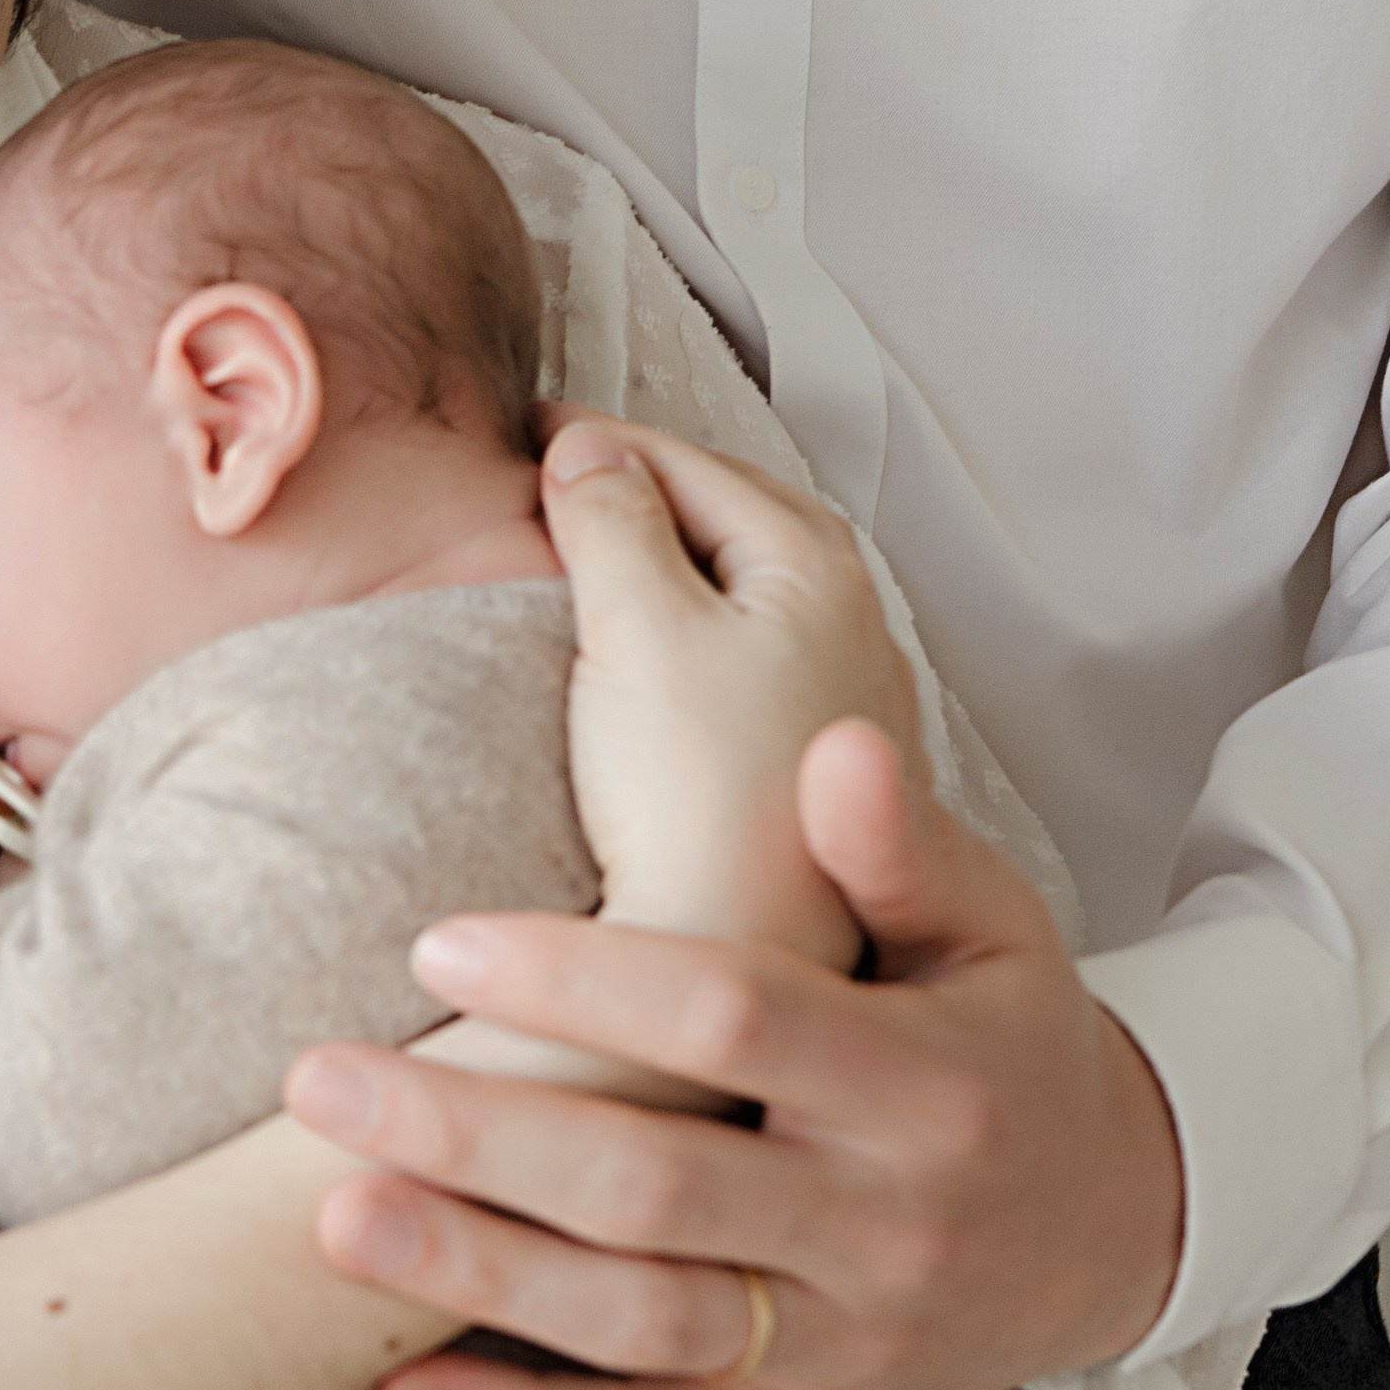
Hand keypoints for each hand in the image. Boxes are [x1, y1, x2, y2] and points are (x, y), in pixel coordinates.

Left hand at [280, 437, 1183, 1389]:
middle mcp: (886, 1228)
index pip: (735, 1021)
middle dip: (479, 1137)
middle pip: (657, 1187)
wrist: (1120, 1231)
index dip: (587, 984)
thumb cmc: (1006, 1041)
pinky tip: (400, 1384)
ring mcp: (847, 1348)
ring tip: (332, 1217)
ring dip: (478, 1280)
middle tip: (320, 1081)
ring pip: (642, 1328)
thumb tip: (831, 745)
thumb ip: (904, 847)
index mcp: (927, 1085)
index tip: (437, 944)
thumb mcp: (996, 929)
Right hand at [548, 416, 920, 959]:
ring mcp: (845, 708)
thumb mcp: (636, 627)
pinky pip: (754, 666)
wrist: (734, 953)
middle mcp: (856, 631)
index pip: (698, 465)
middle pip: (741, 522)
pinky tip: (657, 668)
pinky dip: (698, 636)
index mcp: (816, 572)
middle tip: (568, 481)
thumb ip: (611, 520)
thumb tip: (589, 454)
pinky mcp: (817, 781)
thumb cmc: (698, 797)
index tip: (533, 436)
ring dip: (681, 564)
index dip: (606, 441)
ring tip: (605, 562)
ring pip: (753, 596)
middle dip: (655, 490)